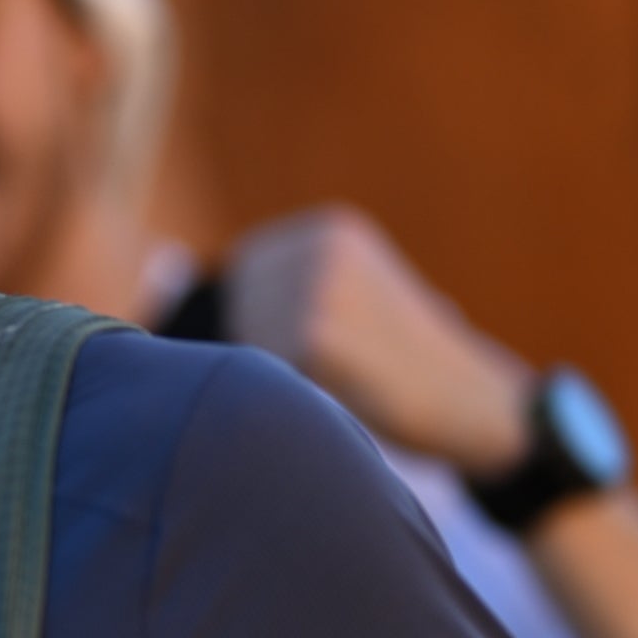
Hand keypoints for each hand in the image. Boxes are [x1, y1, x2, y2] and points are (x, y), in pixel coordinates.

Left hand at [222, 205, 533, 472]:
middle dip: (264, 357)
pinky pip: (264, 381)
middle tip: (340, 374)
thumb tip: (158, 265)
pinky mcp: (314, 338)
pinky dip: (295, 401)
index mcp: (327, 231)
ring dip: (277, 382)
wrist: (479, 406)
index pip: (240, 285)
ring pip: (244, 352)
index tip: (310, 356)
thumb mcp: (348, 305)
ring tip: (350, 382)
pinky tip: (351, 398)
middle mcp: (318, 246)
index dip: (259, 332)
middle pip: (234, 319)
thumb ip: (268, 288)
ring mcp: (315, 288)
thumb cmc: (406, 367)